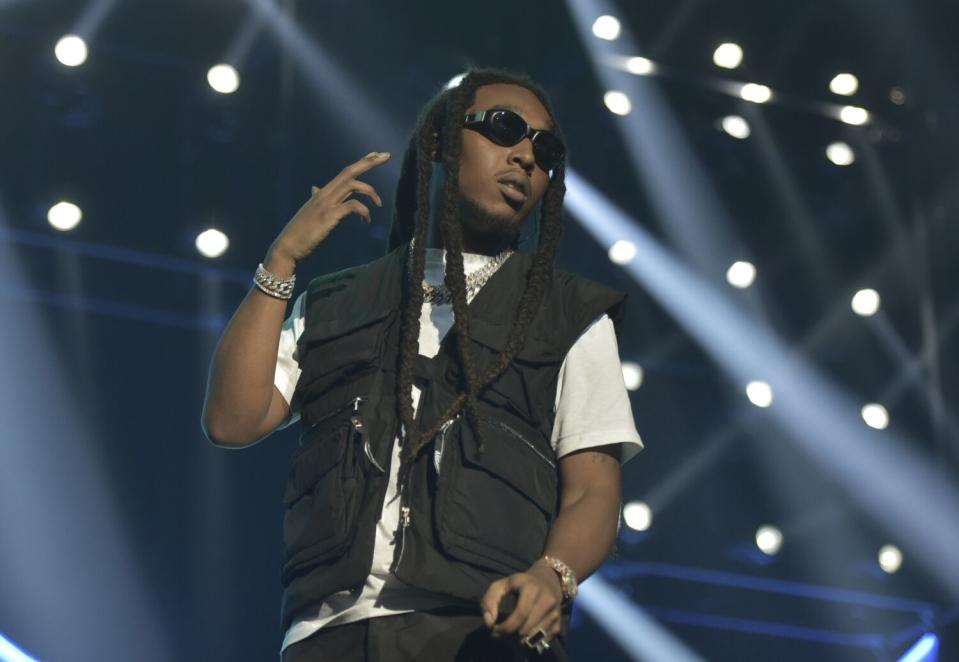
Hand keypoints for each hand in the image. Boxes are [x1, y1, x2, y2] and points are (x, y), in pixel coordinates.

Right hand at [269, 151, 390, 265]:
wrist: (287, 247)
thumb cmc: (300, 232)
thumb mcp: (310, 211)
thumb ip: (316, 198)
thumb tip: (314, 189)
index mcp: (323, 193)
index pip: (345, 172)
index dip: (361, 162)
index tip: (376, 154)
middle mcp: (325, 193)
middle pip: (350, 171)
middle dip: (369, 162)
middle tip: (387, 156)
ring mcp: (327, 203)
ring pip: (353, 184)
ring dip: (371, 192)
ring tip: (379, 205)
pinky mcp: (329, 215)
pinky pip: (353, 206)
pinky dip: (364, 212)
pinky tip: (366, 222)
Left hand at [481, 559, 563, 644]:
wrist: (549, 579)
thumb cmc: (521, 584)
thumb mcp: (502, 584)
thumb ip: (489, 600)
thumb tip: (489, 622)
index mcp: (532, 588)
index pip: (520, 615)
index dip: (505, 627)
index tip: (494, 630)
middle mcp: (547, 600)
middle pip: (526, 629)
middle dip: (510, 635)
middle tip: (502, 632)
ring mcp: (555, 612)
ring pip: (534, 637)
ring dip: (520, 640)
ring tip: (513, 632)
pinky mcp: (559, 622)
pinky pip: (543, 640)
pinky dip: (532, 641)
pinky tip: (525, 632)